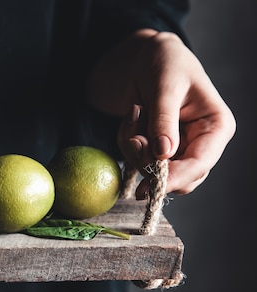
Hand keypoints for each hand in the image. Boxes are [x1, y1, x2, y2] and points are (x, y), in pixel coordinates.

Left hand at [88, 30, 235, 199]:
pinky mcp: (157, 149)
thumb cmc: (164, 62)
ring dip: (134, 148)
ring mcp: (178, 148)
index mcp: (216, 126)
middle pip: (178, 177)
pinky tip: (131, 118)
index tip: (150, 184)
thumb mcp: (165, 86)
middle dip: (149, 161)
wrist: (143, 56)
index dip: (176, 178)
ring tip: (133, 114)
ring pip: (153, 171)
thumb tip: (163, 154)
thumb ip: (164, 120)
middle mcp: (201, 142)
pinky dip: (127, 142)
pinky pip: (137, 159)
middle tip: (133, 138)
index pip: (201, 164)